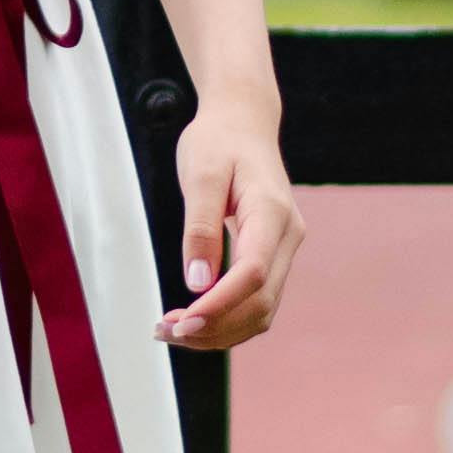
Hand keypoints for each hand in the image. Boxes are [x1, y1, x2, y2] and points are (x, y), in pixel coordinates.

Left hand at [159, 85, 302, 349]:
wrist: (242, 121)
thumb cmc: (219, 140)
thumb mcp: (201, 174)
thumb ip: (200, 227)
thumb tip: (197, 282)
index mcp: (272, 213)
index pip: (253, 274)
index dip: (220, 305)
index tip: (182, 322)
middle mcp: (287, 237)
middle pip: (260, 302)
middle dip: (214, 327)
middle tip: (164, 331)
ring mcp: (283, 248)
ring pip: (261, 310)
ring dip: (220, 329)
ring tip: (171, 331)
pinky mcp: (271, 255)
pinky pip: (256, 299)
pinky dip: (227, 317)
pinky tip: (193, 319)